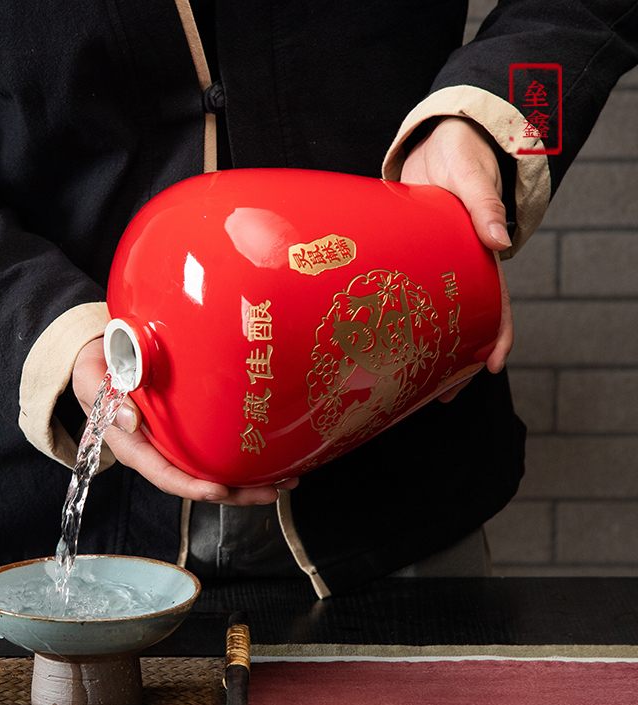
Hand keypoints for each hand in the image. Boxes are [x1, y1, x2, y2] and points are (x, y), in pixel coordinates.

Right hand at [72, 337, 297, 504]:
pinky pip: (217, 451)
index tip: (219, 492)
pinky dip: (246, 458)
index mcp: (133, 445)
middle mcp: (157, 451)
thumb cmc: (97, 367)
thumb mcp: (91, 377)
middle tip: (272, 491)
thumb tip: (132, 420)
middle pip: (199, 483)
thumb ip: (108, 396)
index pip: (164, 475)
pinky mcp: (189, 432)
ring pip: (214, 472)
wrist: (104, 354)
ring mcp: (175, 444)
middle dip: (237, 493)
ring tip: (287, 480)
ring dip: (250, 481)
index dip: (191, 488)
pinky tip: (275, 457)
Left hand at [400, 116, 513, 401]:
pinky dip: (392, 318)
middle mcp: (457, 267)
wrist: (434, 143)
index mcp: (479, 254)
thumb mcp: (472, 175)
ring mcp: (431, 266)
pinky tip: (372, 340)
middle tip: (439, 395)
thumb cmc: (459, 156)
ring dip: (419, 348)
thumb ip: (484, 203)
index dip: (497, 336)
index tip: (491, 367)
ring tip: (403, 382)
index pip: (497, 303)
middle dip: (454, 361)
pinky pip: (401, 294)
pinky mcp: (407, 258)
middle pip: (461, 322)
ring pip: (429, 315)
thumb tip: (499, 239)